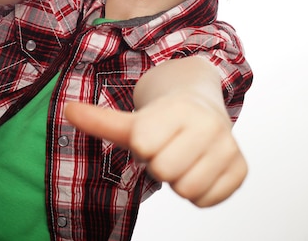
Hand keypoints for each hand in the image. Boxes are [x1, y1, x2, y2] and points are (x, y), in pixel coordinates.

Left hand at [64, 94, 247, 206]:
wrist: (200, 105)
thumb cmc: (159, 119)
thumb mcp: (131, 119)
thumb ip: (100, 120)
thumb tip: (67, 110)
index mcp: (179, 109)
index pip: (144, 146)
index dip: (141, 145)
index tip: (151, 132)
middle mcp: (209, 124)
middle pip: (164, 172)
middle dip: (158, 165)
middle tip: (166, 148)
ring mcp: (228, 147)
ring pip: (186, 190)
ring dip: (177, 180)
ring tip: (181, 157)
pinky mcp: (241, 169)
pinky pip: (206, 201)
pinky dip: (197, 192)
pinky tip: (198, 169)